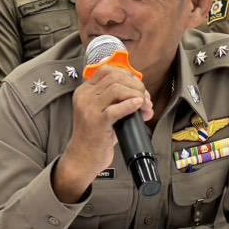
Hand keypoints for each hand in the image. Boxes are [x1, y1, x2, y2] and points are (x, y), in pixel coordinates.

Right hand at [52, 65, 151, 202]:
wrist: (83, 157)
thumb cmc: (95, 136)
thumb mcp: (102, 112)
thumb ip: (116, 100)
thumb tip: (142, 95)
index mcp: (84, 91)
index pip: (107, 71)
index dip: (127, 76)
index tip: (138, 86)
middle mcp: (85, 97)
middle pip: (115, 78)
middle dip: (135, 86)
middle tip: (145, 98)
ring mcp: (89, 109)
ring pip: (117, 89)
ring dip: (137, 95)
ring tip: (145, 106)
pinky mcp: (97, 122)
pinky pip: (117, 108)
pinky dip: (131, 105)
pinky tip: (139, 107)